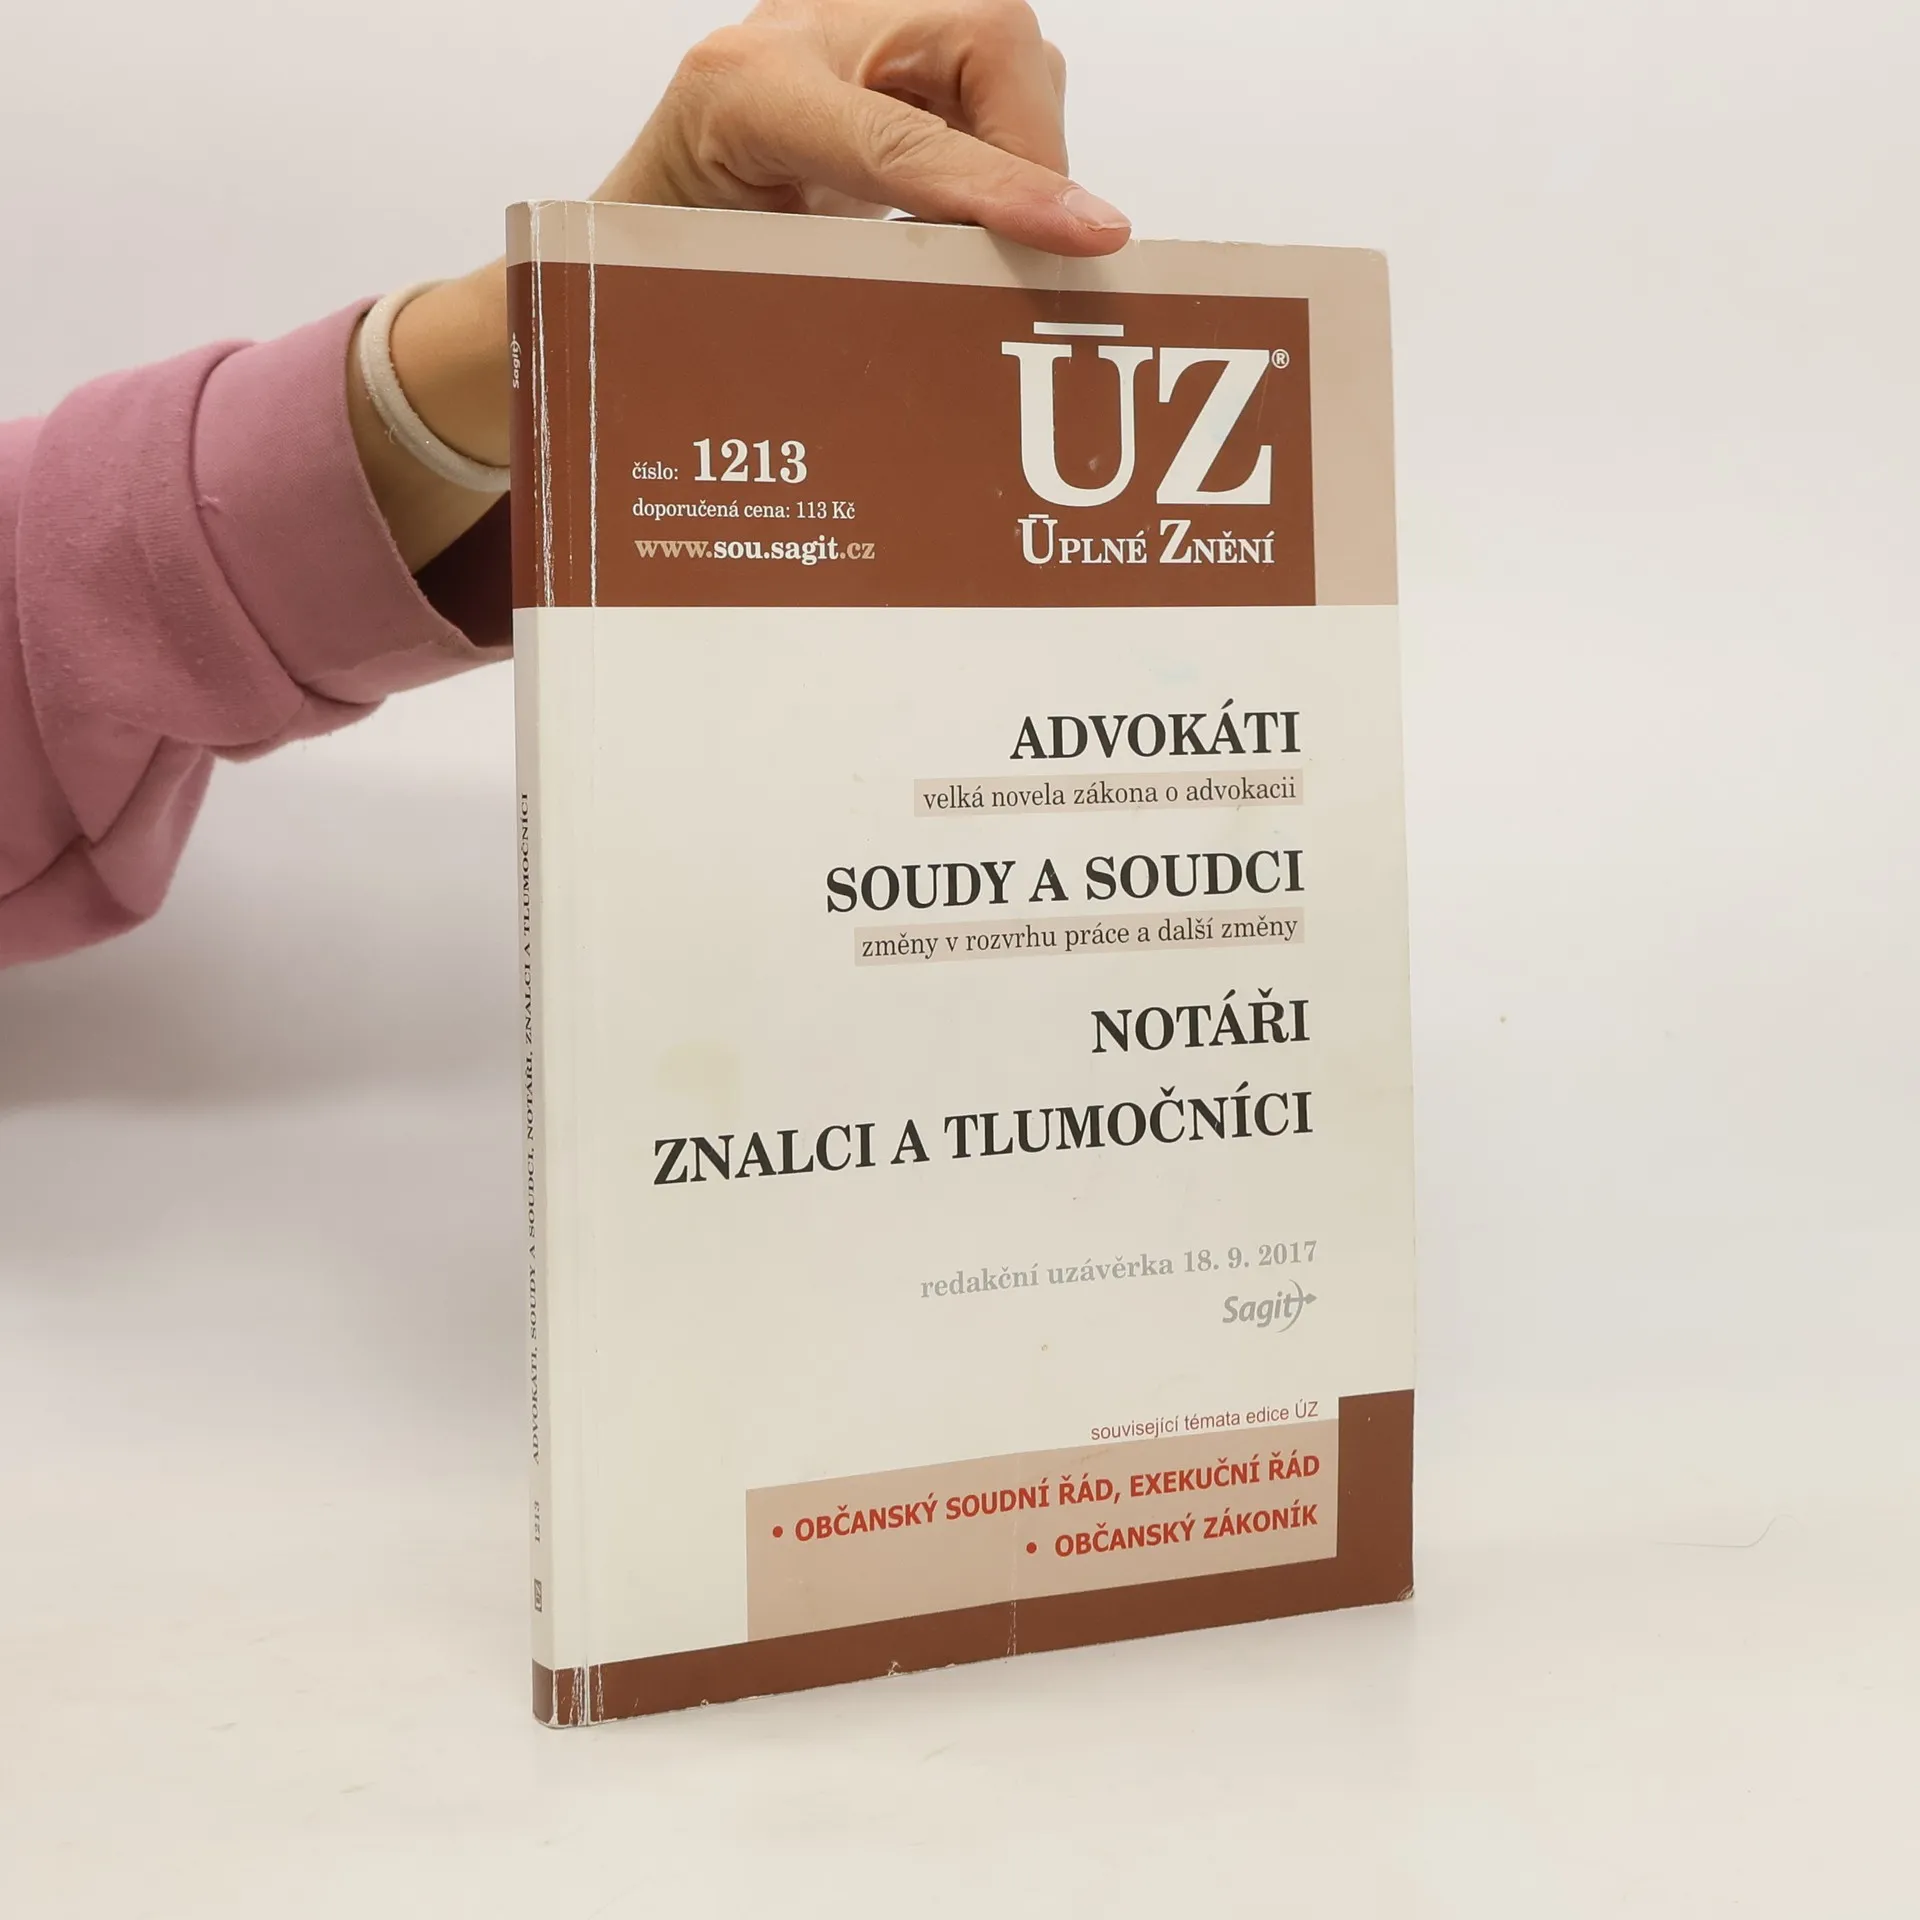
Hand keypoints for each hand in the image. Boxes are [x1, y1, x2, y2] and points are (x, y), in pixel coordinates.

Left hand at [600, 0, 1127, 254]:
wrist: (649, 213)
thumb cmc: (676, 255)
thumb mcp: (740, 293)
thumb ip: (847, 294)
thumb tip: (971, 317)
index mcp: (744, 90)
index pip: (900, 137)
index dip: (1002, 187)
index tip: (1085, 232)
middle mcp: (805, 35)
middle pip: (990, 42)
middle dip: (1031, 157)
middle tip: (1029, 255)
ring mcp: (857, 32)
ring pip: (1007, 61)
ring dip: (1019, 160)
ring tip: (976, 244)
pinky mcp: (897, 54)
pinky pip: (996, 87)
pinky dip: (1008, 160)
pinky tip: (970, 218)